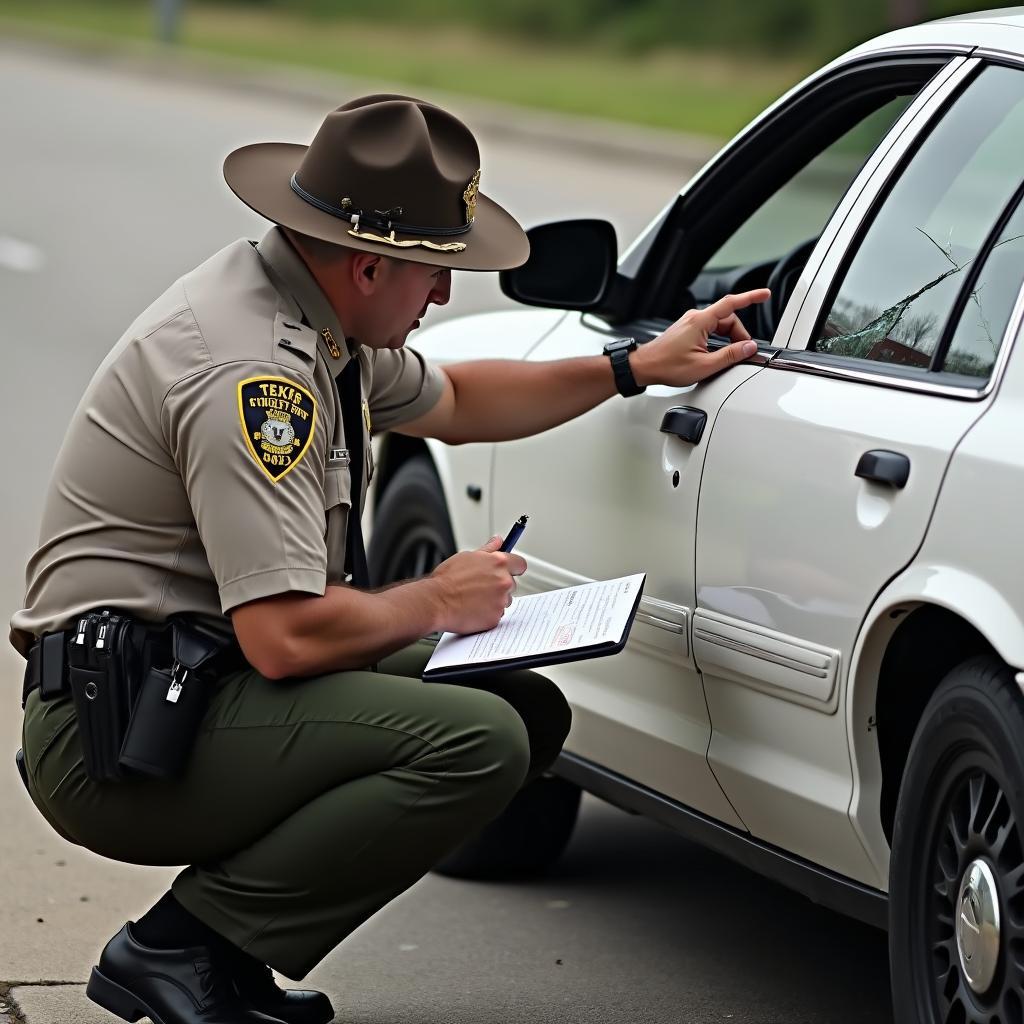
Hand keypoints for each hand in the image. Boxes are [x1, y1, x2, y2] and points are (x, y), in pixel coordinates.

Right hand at [429, 535, 526, 633]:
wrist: (436, 601)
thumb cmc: (447, 580)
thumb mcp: (466, 557)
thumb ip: (487, 549)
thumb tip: (497, 540)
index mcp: (498, 563)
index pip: (520, 564)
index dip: (514, 567)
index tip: (509, 570)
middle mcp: (503, 581)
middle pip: (511, 583)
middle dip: (500, 585)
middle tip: (481, 587)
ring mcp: (501, 600)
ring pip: (505, 600)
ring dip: (495, 600)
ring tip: (474, 598)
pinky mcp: (495, 617)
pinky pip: (497, 614)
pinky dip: (488, 613)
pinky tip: (473, 608)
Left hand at [631, 289, 770, 388]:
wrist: (644, 367)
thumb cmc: (667, 366)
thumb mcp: (704, 365)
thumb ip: (730, 355)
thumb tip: (748, 348)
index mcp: (700, 321)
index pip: (731, 303)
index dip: (750, 297)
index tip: (764, 294)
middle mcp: (695, 318)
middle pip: (727, 319)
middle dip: (739, 335)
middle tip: (743, 352)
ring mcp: (690, 324)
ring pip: (719, 326)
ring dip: (728, 339)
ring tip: (729, 357)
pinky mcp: (687, 331)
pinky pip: (709, 330)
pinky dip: (718, 340)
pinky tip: (717, 354)